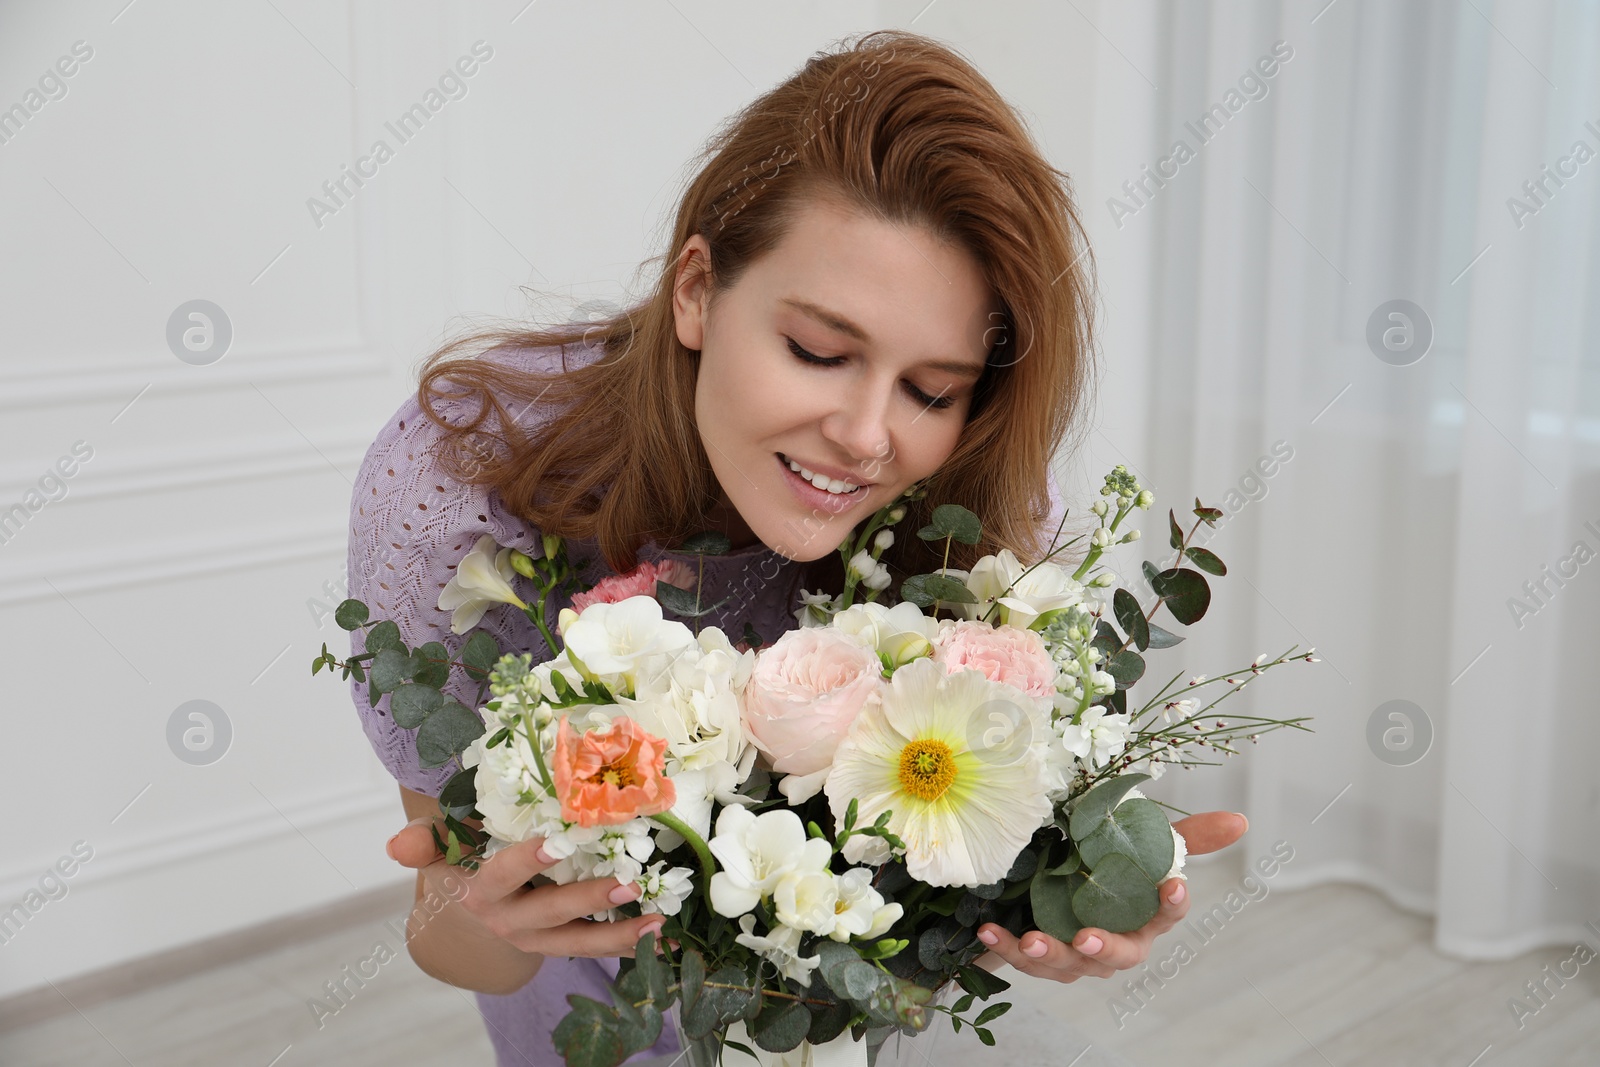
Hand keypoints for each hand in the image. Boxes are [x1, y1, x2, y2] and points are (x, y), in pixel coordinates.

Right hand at [388, 814, 664, 958]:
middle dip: (588, 900)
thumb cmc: (464, 863)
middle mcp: (509, 920)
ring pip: (579, 942)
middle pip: (551, 913)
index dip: (526, 861)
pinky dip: (630, 944)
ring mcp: (536, 938)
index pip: (502, 874)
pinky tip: (664, 937)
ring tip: (655, 922)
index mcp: (481, 891)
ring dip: (618, 935)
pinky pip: (595, 948)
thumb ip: (425, 842)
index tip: (554, 842)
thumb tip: (395, 844)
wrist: (468, 912)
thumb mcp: (440, 849)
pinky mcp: (559, 945)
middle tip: (627, 883)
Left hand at [973, 811, 1247, 982]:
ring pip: (1068, 965)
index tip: (1172, 884)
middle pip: (1120, 956)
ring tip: (1030, 940)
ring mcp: (1077, 955)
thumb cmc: (1108, 868)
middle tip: (1087, 938)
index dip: (1172, 903)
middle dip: (1105, 950)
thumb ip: (1188, 835)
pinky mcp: (1040, 957)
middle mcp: (1115, 941)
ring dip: (1049, 955)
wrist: (1052, 886)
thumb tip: (1240, 820)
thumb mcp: (1141, 843)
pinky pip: (1024, 960)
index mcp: (1143, 915)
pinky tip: (990, 932)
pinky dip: (1005, 948)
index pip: (1167, 914)